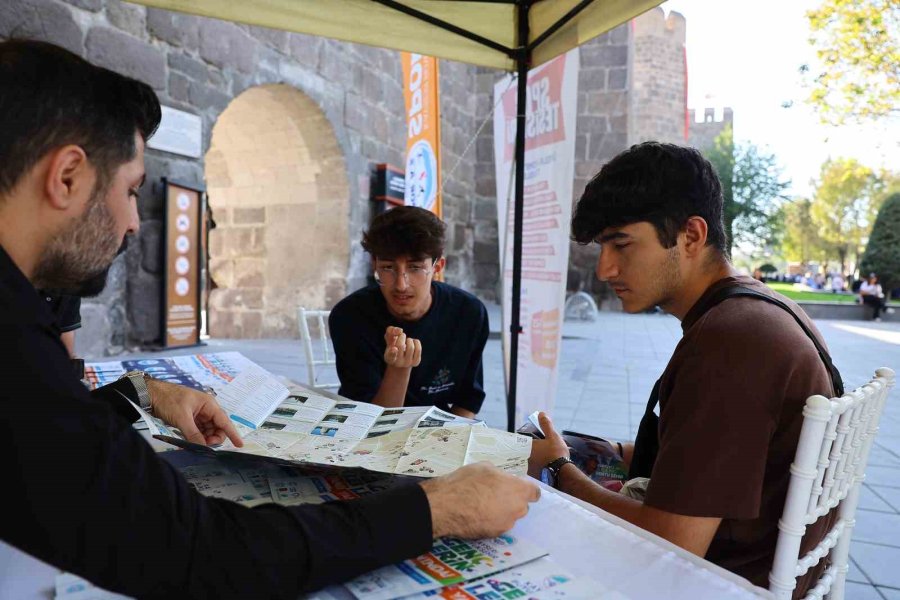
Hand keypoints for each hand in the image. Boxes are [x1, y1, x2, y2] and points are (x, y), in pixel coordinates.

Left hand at [146, 379, 242, 446]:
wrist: (151, 394)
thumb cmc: (168, 400)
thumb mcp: (182, 418)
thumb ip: (193, 434)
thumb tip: (203, 447)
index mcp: (209, 404)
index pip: (224, 421)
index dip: (232, 433)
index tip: (239, 444)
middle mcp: (206, 409)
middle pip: (217, 428)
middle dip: (214, 438)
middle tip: (204, 446)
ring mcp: (198, 414)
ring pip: (207, 430)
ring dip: (204, 438)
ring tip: (195, 444)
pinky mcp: (189, 419)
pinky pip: (198, 430)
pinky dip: (196, 437)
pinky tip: (191, 441)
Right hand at [383, 326, 421, 368]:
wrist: (401, 359)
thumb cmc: (393, 345)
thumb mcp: (389, 338)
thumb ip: (390, 331)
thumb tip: (400, 330)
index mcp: (388, 357)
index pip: (390, 356)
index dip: (392, 352)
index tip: (394, 348)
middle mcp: (398, 363)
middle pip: (401, 345)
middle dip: (402, 337)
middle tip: (402, 336)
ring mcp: (407, 363)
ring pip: (410, 347)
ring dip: (409, 340)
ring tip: (406, 341)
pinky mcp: (416, 362)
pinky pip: (418, 348)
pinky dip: (416, 342)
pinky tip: (412, 343)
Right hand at [420, 462, 539, 538]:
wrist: (447, 506)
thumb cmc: (467, 481)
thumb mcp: (485, 467)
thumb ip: (500, 475)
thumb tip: (501, 480)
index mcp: (519, 491)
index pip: (534, 493)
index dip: (525, 490)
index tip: (516, 488)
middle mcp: (517, 510)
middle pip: (521, 506)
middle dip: (512, 501)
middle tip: (494, 495)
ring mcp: (505, 525)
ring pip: (508, 517)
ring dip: (500, 512)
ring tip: (481, 506)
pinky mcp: (493, 536)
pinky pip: (495, 526)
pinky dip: (489, 522)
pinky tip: (475, 516)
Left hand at [527, 412, 568, 478]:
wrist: (562, 473)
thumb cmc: (556, 453)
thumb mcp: (553, 436)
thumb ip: (546, 425)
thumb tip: (541, 413)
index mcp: (527, 446)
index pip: (519, 441)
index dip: (523, 439)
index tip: (528, 439)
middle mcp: (524, 457)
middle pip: (522, 451)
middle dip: (526, 450)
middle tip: (536, 449)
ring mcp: (527, 468)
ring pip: (526, 461)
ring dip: (530, 459)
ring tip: (540, 458)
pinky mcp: (533, 476)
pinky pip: (531, 470)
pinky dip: (534, 468)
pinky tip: (542, 467)